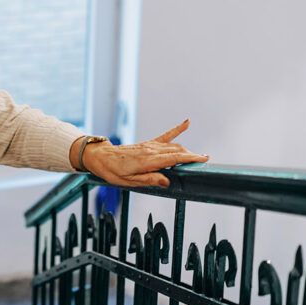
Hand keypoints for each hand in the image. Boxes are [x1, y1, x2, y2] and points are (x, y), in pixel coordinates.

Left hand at [79, 119, 207, 188]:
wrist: (101, 157)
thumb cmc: (113, 171)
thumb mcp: (129, 181)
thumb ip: (149, 180)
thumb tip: (167, 181)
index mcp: (147, 161)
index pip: (173, 158)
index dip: (189, 158)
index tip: (203, 159)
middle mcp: (150, 150)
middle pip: (177, 151)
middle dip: (192, 156)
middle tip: (205, 161)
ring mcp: (150, 145)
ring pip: (173, 146)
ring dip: (187, 150)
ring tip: (200, 155)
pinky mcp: (148, 143)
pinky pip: (165, 136)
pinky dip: (177, 130)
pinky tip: (187, 122)